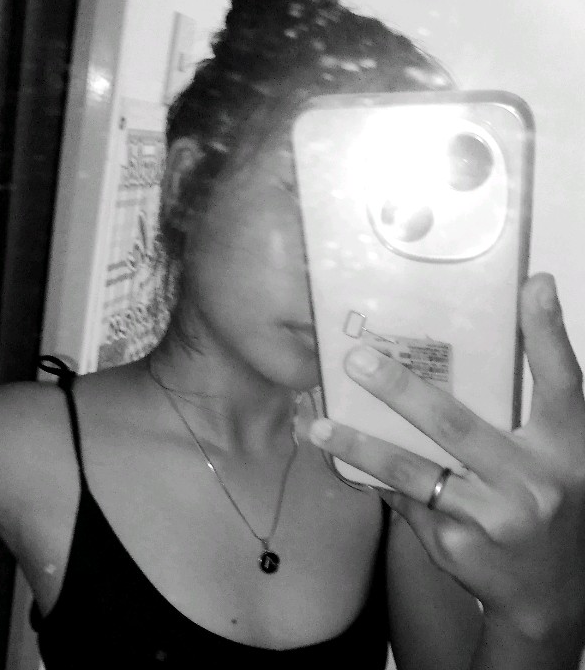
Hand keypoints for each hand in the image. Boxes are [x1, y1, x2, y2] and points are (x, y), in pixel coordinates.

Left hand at [309, 273, 584, 642]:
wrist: (550, 594)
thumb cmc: (547, 504)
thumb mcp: (552, 455)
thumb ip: (519, 411)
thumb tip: (474, 348)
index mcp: (566, 448)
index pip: (562, 382)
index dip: (547, 331)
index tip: (532, 285)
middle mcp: (534, 481)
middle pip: (457, 425)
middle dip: (400, 390)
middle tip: (357, 359)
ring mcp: (493, 518)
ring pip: (412, 471)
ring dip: (360, 444)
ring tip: (319, 424)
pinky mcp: (456, 546)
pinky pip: (403, 501)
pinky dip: (373, 477)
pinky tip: (341, 460)